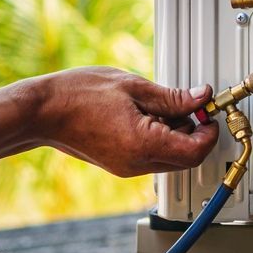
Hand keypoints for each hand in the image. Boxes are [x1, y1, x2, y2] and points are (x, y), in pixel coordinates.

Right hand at [0, 67, 218, 176]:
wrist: (42, 111)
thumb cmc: (78, 95)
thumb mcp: (133, 86)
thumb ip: (173, 96)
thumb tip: (202, 96)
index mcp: (144, 145)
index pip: (195, 152)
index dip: (209, 132)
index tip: (208, 111)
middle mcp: (137, 163)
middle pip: (186, 158)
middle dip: (194, 131)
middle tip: (187, 103)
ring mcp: (127, 167)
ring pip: (170, 158)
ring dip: (176, 133)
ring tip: (157, 105)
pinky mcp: (120, 163)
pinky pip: (152, 155)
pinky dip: (159, 137)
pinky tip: (144, 114)